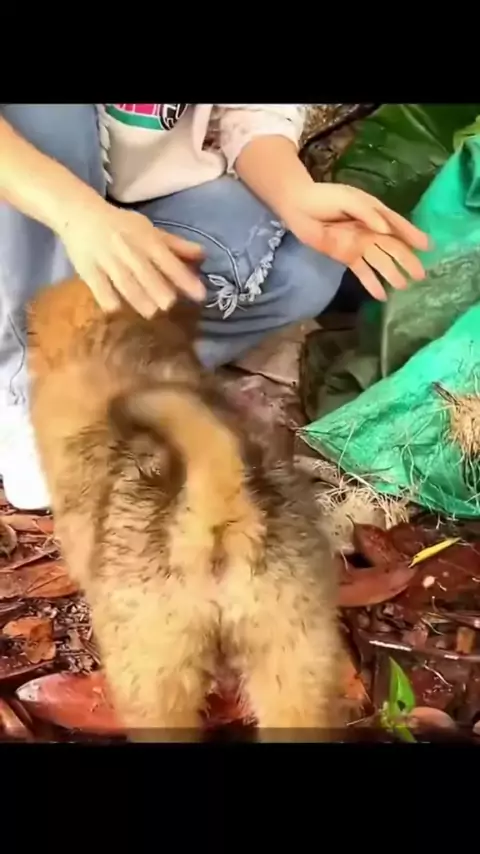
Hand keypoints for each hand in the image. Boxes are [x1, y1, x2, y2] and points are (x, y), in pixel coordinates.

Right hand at [59, 198, 205, 316]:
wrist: (80, 215)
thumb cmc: (121, 226)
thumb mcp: (149, 230)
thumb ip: (176, 245)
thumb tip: (203, 255)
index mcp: (145, 238)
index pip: (168, 260)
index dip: (185, 278)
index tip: (201, 295)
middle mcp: (127, 248)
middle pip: (145, 272)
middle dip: (159, 289)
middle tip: (170, 304)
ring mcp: (106, 260)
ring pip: (124, 282)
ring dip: (138, 299)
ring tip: (151, 312)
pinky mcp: (87, 270)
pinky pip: (99, 289)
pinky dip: (109, 300)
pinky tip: (118, 309)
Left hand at [283, 183, 429, 298]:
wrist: (299, 206)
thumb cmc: (324, 197)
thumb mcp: (348, 200)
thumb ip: (367, 214)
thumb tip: (385, 230)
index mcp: (375, 213)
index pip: (398, 226)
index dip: (412, 235)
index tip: (427, 246)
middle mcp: (371, 230)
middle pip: (393, 247)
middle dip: (407, 260)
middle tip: (421, 275)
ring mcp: (359, 244)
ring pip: (380, 261)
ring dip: (392, 274)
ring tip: (404, 286)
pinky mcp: (347, 255)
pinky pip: (363, 271)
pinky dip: (372, 283)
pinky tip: (383, 295)